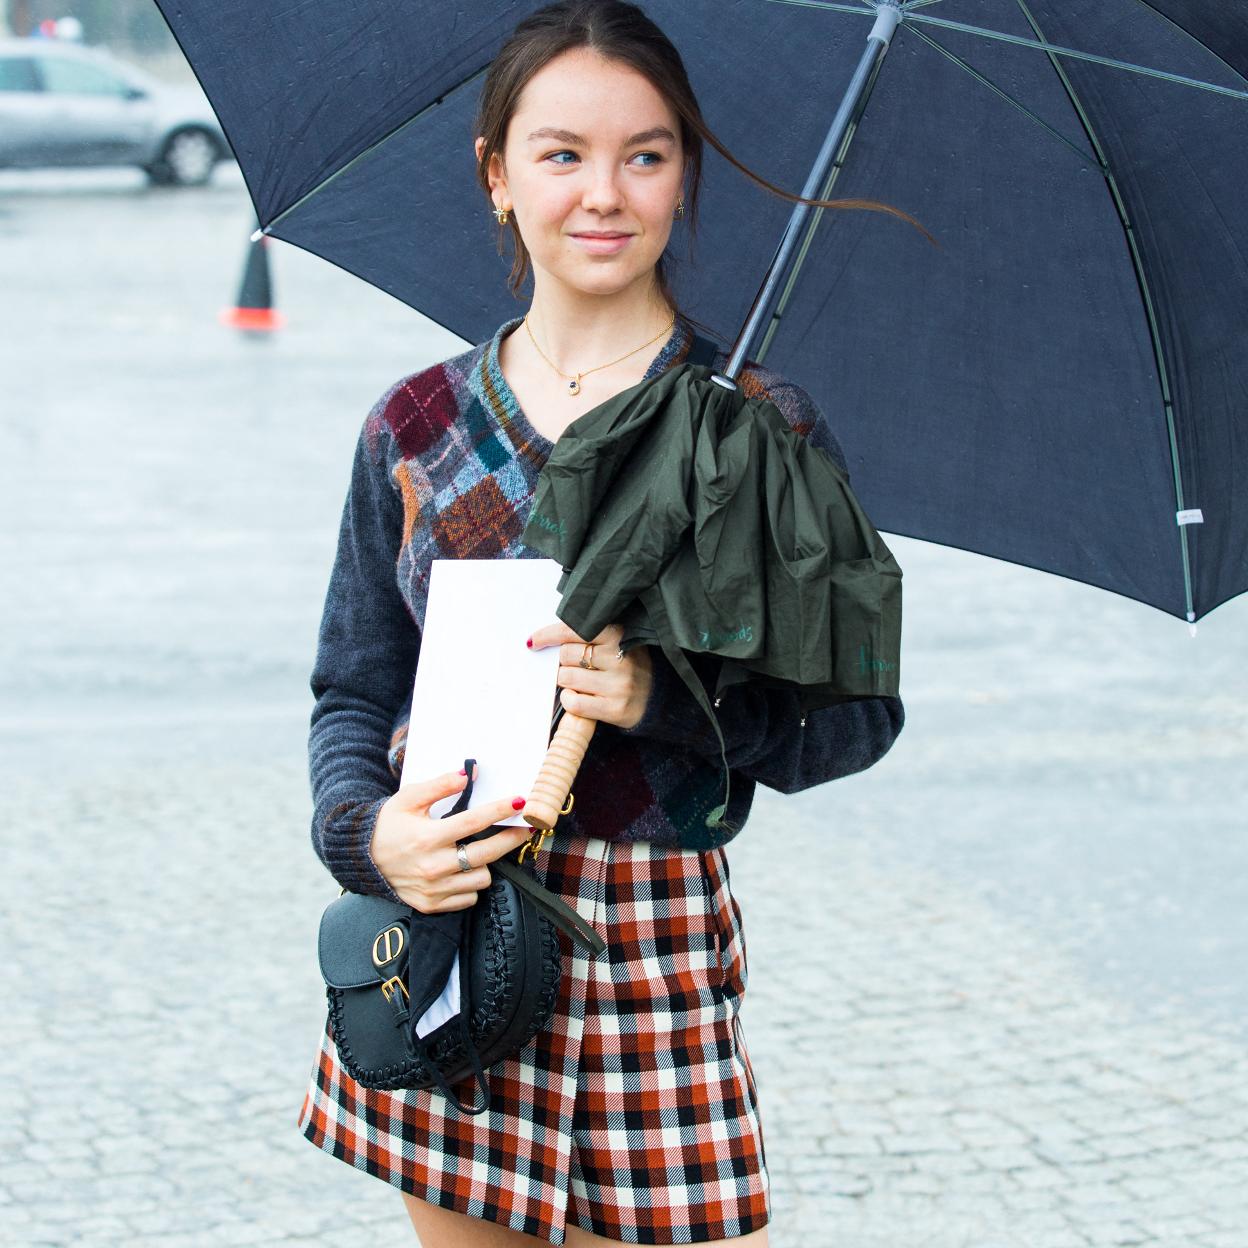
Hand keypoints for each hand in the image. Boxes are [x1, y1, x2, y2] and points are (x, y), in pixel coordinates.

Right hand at [370, 763, 532, 912]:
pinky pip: (469, 898)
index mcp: (428, 837)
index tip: (520, 802)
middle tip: (523, 829)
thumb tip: (469, 774)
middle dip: (510, 839)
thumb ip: (440, 785)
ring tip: (476, 851)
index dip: (500, 810)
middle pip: (487, 854)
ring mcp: (433, 889)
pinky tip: (462, 871)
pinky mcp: (431, 905)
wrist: (363, 859)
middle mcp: (433, 866)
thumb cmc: (389, 824)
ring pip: (482, 879)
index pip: (474, 822)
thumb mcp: (408, 798)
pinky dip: (470, 885)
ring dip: (484, 864)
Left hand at [528, 621, 652, 730]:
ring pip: (566, 678)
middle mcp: (620, 658)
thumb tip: (547, 638)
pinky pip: (573, 702)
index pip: (574, 630)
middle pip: (566, 655)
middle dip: (564, 662)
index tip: (534, 641)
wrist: (657, 699)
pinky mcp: (614, 708)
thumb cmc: (629, 667)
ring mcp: (618, 684)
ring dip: (566, 681)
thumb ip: (590, 636)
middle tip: (576, 667)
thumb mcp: (617, 642)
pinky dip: (568, 700)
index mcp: (619, 635)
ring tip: (582, 683)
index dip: (549, 635)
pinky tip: (578, 697)